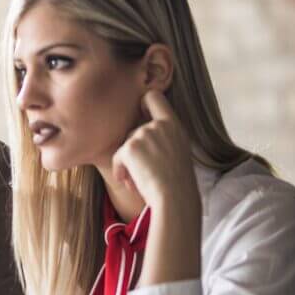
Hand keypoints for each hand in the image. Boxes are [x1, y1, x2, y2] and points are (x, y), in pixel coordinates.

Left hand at [111, 90, 197, 211]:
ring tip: (139, 181)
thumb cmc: (177, 182)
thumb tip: (137, 136)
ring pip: (126, 147)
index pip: (154, 97)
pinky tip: (129, 183)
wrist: (175, 196)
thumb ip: (162, 137)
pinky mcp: (130, 147)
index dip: (143, 102)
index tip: (140, 112)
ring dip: (128, 165)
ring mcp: (144, 134)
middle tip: (144, 172)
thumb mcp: (177, 151)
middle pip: (134, 132)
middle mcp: (159, 125)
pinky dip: (120, 171)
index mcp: (173, 125)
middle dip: (134, 154)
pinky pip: (117, 157)